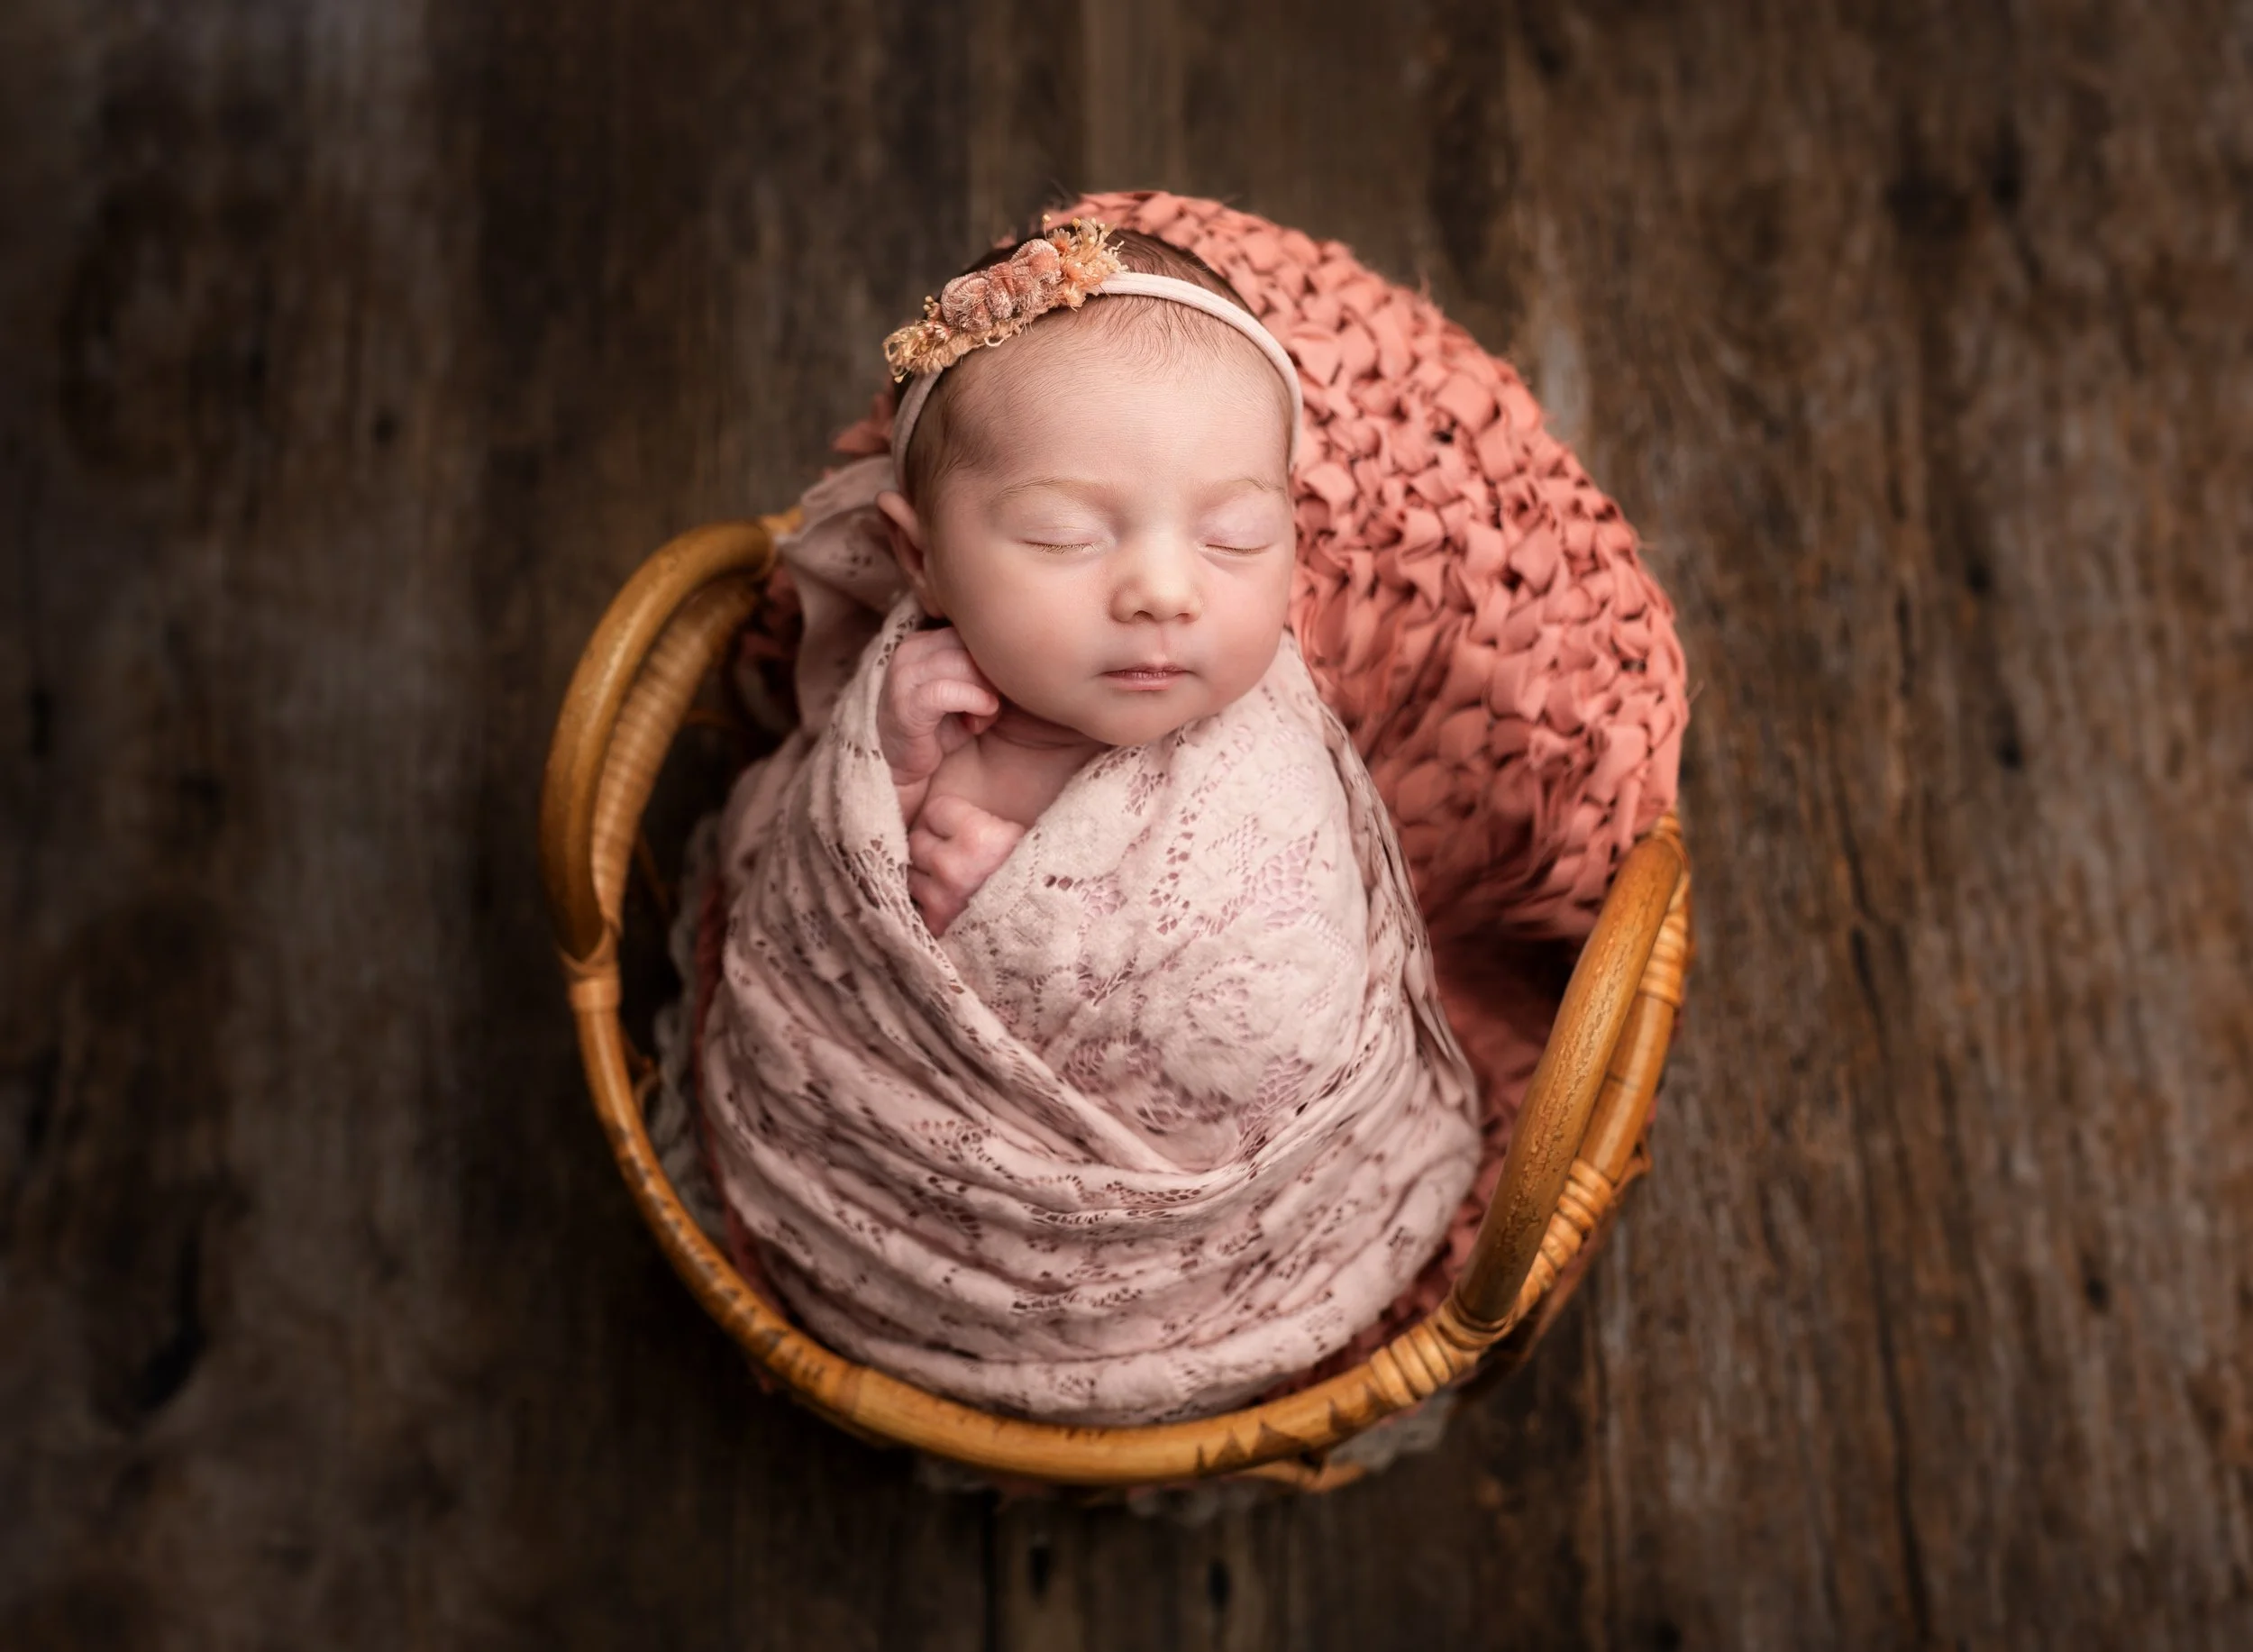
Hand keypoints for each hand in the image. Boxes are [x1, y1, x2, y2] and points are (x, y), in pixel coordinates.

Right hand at [878, 627, 1001, 793]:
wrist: (909, 768)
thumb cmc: (946, 726)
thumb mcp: (973, 687)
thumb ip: (988, 664)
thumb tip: (1031, 646)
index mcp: (929, 637)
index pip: (978, 626)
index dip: (999, 654)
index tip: (1007, 684)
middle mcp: (912, 647)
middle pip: (973, 640)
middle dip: (994, 672)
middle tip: (998, 702)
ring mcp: (904, 673)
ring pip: (963, 662)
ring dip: (985, 690)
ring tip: (986, 715)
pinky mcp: (905, 704)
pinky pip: (946, 691)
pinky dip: (973, 703)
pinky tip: (979, 721)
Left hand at [907, 791, 1025, 936]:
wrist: (1045, 925)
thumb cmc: (1035, 875)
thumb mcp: (1015, 834)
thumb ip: (979, 818)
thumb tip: (944, 802)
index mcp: (978, 838)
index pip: (934, 810)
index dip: (948, 817)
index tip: (964, 827)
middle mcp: (953, 868)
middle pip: (916, 840)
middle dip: (932, 844)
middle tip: (954, 853)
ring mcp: (941, 900)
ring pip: (910, 873)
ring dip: (925, 875)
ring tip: (952, 879)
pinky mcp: (936, 926)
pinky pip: (914, 905)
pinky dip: (925, 903)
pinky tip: (947, 901)